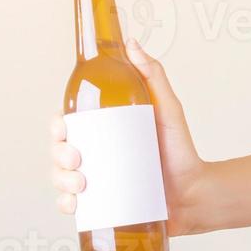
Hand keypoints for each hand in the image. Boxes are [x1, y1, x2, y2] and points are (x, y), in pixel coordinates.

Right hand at [50, 38, 208, 236]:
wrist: (195, 194)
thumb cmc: (181, 150)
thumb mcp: (168, 109)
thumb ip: (153, 75)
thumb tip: (131, 44)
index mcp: (103, 131)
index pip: (68, 123)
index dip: (56, 124)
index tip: (62, 126)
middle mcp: (95, 155)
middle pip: (59, 150)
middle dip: (57, 153)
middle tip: (77, 158)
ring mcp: (96, 181)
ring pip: (61, 178)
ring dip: (59, 180)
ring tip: (81, 184)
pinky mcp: (101, 206)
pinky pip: (72, 206)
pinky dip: (65, 205)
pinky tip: (73, 204)